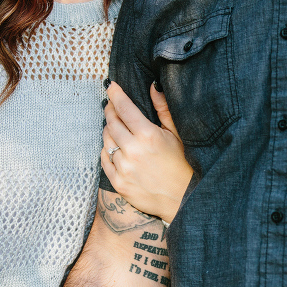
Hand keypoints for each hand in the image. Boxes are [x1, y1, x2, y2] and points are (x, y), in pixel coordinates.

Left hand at [101, 82, 192, 222]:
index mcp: (148, 136)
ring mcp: (124, 168)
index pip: (124, 108)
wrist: (182, 200)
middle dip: (110, 110)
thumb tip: (153, 86)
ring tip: (115, 128)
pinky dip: (106, 151)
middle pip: (111, 123)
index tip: (110, 86)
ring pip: (106, 141)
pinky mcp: (119, 183)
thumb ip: (163, 109)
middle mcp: (133, 151)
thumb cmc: (182, 165)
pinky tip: (114, 147)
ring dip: (109, 131)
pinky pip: (104, 160)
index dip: (115, 95)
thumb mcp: (177, 135)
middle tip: (111, 106)